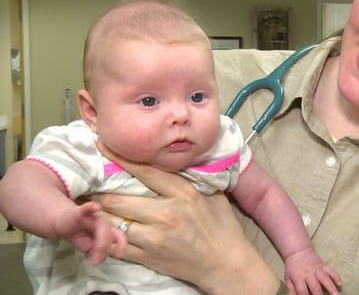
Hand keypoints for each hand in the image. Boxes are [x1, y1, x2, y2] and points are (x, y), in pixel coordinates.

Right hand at [55, 201, 126, 264]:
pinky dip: (91, 207)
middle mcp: (103, 223)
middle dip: (104, 247)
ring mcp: (92, 217)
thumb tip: (98, 260)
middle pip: (109, 233)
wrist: (63, 222)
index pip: (119, 237)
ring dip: (98, 239)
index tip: (119, 255)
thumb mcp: (88, 247)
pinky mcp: (79, 212)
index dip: (122, 245)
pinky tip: (96, 207)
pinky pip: (86, 209)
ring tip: (88, 251)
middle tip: (95, 261)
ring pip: (101, 224)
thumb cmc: (80, 235)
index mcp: (108, 231)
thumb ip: (95, 253)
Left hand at [87, 143, 279, 293]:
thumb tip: (171, 159)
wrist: (225, 263)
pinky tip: (94, 226)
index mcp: (183, 194)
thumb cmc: (221, 226)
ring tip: (83, 201)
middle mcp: (166, 214)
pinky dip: (102, 234)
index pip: (145, 171)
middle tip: (85, 178)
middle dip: (98, 187)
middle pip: (119, 197)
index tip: (103, 145)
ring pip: (112, 221)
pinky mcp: (147, 257)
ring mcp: (154, 237)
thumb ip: (190, 178)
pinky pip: (116, 244)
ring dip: (96, 211)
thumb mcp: (211, 195)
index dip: (120, 157)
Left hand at [285, 247, 341, 294]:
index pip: (302, 290)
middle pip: (315, 286)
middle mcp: (308, 273)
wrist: (298, 252)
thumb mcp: (288, 278)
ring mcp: (316, 268)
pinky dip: (335, 276)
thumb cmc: (292, 268)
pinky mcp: (323, 264)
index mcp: (298, 277)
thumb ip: (291, 289)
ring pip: (324, 278)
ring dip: (330, 287)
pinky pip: (330, 270)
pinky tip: (340, 284)